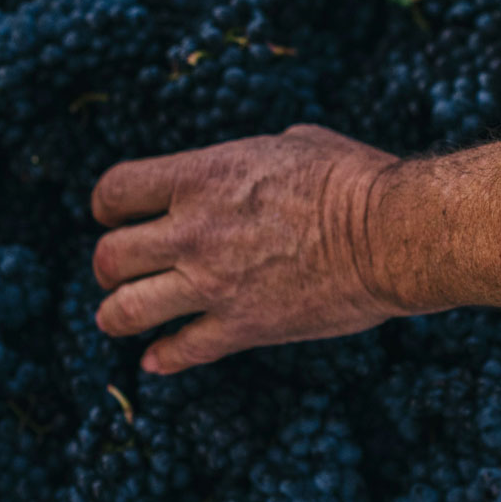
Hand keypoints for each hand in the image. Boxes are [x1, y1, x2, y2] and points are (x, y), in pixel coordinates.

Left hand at [90, 125, 406, 374]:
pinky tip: (158, 359)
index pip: (114, 192)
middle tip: (121, 271)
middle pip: (109, 257)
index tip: (114, 215)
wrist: (393, 235)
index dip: (107, 207)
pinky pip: (181, 351)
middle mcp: (192, 231)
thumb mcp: (293, 142)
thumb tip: (261, 157)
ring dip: (117, 315)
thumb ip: (255, 155)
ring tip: (121, 318)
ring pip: (126, 310)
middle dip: (108, 266)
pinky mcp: (242, 328)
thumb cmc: (354, 179)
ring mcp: (213, 284)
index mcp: (200, 177)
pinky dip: (164, 358)